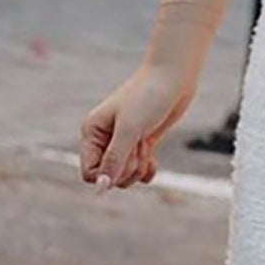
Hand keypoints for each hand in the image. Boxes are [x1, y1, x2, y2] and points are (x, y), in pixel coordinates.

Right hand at [80, 60, 198, 192]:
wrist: (174, 77)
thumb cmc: (149, 97)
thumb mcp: (130, 130)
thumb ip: (115, 159)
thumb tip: (101, 187)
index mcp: (91, 132)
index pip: (90, 172)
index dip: (107, 174)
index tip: (126, 159)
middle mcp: (104, 139)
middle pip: (109, 176)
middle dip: (127, 167)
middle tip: (139, 145)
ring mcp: (123, 142)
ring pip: (124, 174)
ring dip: (138, 166)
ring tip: (146, 144)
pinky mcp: (141, 143)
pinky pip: (139, 170)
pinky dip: (146, 170)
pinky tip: (153, 162)